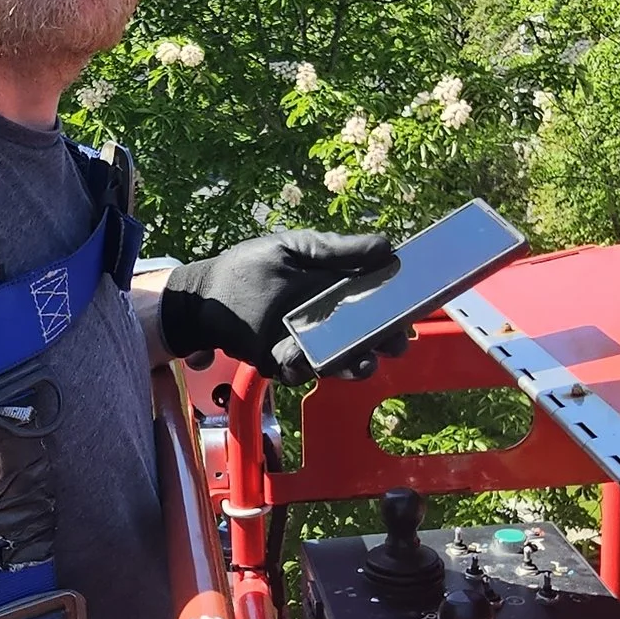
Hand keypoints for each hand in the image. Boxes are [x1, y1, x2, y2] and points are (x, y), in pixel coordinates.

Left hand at [157, 229, 395, 373]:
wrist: (207, 292)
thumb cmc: (252, 265)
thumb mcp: (295, 247)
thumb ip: (337, 250)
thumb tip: (388, 246)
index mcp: (336, 291)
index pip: (376, 303)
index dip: (396, 310)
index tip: (412, 312)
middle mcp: (327, 321)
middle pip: (366, 338)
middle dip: (384, 343)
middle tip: (394, 343)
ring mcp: (306, 344)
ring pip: (340, 362)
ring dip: (355, 365)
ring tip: (363, 363)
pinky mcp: (282, 362)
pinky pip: (300, 372)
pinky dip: (303, 369)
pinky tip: (301, 358)